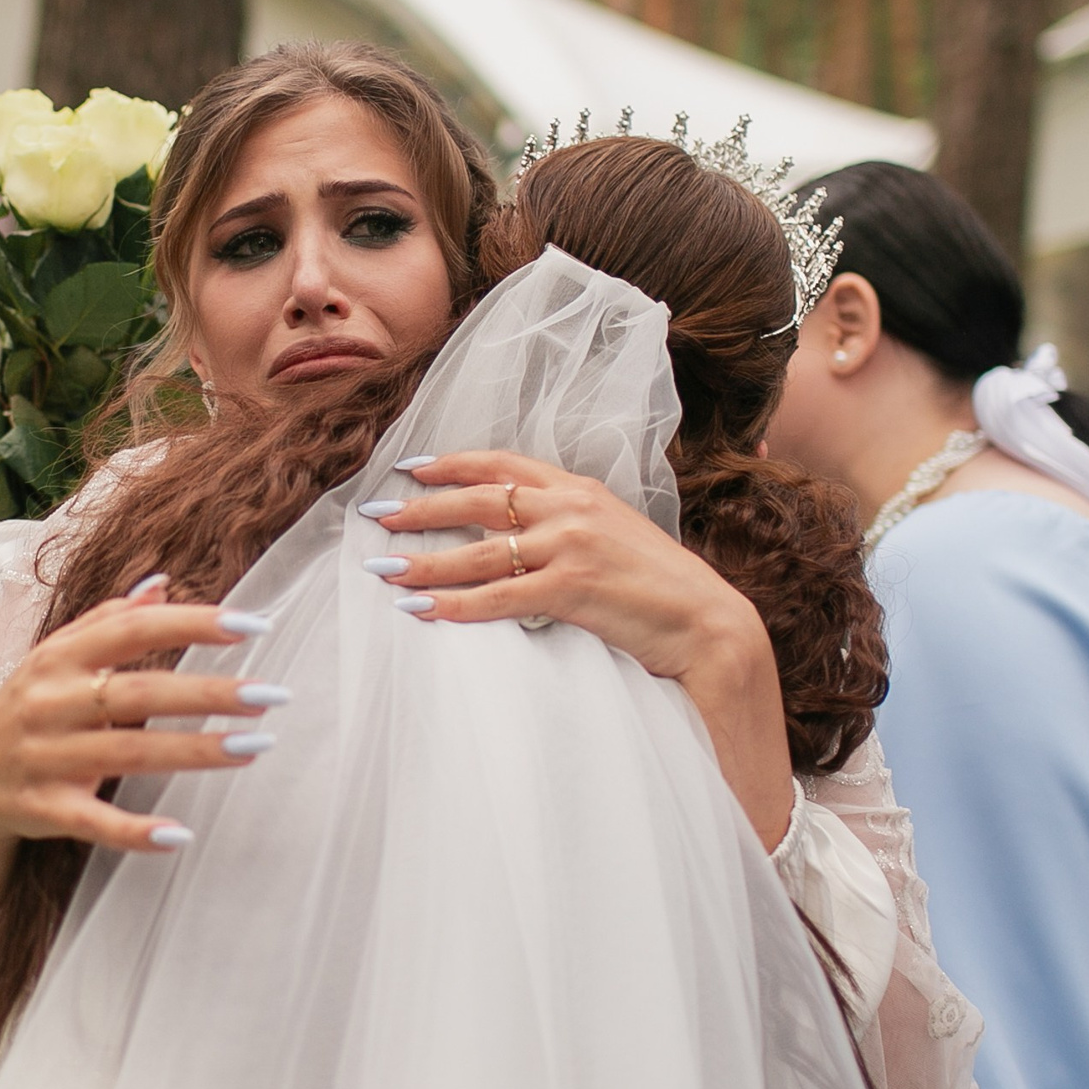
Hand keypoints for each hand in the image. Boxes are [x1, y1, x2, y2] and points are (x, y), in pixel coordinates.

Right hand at [0, 578, 283, 911]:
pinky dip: (135, 830)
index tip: (252, 624)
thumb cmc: (25, 714)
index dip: (191, 624)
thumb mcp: (53, 662)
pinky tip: (181, 835)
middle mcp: (49, 704)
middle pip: (137, 693)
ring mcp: (44, 758)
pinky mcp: (42, 810)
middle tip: (271, 695)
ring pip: (127, 752)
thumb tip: (161, 583)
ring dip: (194, 751)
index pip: (131, 631)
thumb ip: (108, 622)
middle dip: (208, 693)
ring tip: (255, 745)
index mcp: (57, 660)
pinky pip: (94, 821)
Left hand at [356, 450, 794, 848]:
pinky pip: (498, 597)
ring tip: (384, 568)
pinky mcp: (572, 587)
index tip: (411, 468)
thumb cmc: (660, 590)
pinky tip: (422, 609)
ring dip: (426, 560)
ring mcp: (572, 545)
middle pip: (479, 500)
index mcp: (581, 490)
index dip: (452, 464)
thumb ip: (569, 527)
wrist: (709, 624)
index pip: (503, 465)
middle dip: (422, 508)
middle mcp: (572, 507)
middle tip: (379, 515)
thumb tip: (519, 537)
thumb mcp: (615, 538)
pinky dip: (455, 604)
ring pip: (479, 551)